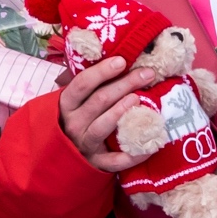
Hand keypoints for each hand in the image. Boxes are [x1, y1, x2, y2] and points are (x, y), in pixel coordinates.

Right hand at [58, 54, 156, 174]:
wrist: (67, 154)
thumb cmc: (79, 117)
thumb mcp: (76, 99)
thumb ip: (88, 81)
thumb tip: (112, 54)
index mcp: (67, 104)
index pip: (81, 84)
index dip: (101, 72)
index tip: (122, 61)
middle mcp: (73, 124)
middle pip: (99, 101)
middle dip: (124, 84)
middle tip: (147, 74)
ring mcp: (84, 145)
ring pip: (101, 128)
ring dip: (120, 112)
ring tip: (138, 99)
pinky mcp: (96, 163)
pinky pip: (115, 161)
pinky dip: (132, 154)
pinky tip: (150, 144)